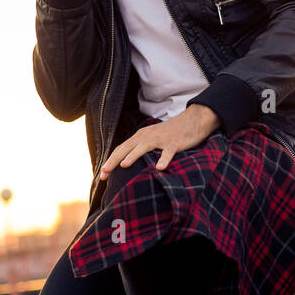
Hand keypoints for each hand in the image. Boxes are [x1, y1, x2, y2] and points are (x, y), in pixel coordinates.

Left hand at [98, 105, 220, 179]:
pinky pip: (168, 152)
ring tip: (124, 165)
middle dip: (114, 160)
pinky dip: (163, 159)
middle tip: (103, 173)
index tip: (101, 174)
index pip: (121, 149)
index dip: (110, 160)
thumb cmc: (171, 133)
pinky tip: (159, 168)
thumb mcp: (153, 138)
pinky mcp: (174, 142)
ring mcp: (161, 139)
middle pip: (127, 148)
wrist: (193, 120)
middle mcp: (147, 136)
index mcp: (140, 136)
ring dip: (133, 155)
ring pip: (144, 147)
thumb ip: (141, 147)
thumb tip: (128, 162)